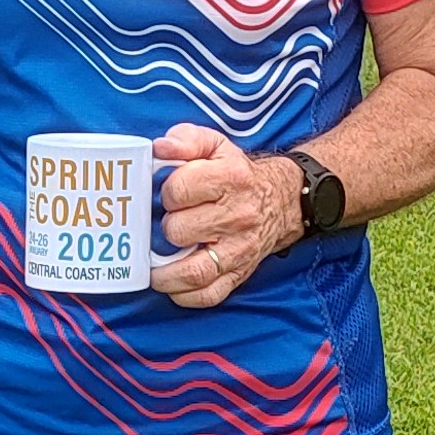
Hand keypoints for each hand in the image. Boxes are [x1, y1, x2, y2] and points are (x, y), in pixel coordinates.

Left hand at [148, 128, 300, 307]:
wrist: (281, 201)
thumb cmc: (236, 174)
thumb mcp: (215, 145)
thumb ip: (185, 139)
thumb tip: (161, 148)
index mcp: (230, 178)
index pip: (179, 190)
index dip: (165, 192)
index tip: (168, 195)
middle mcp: (237, 216)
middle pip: (179, 230)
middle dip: (164, 228)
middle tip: (164, 224)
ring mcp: (239, 249)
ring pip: (192, 271)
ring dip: (164, 271)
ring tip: (154, 263)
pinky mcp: (240, 273)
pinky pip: (208, 295)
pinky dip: (184, 294)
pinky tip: (173, 283)